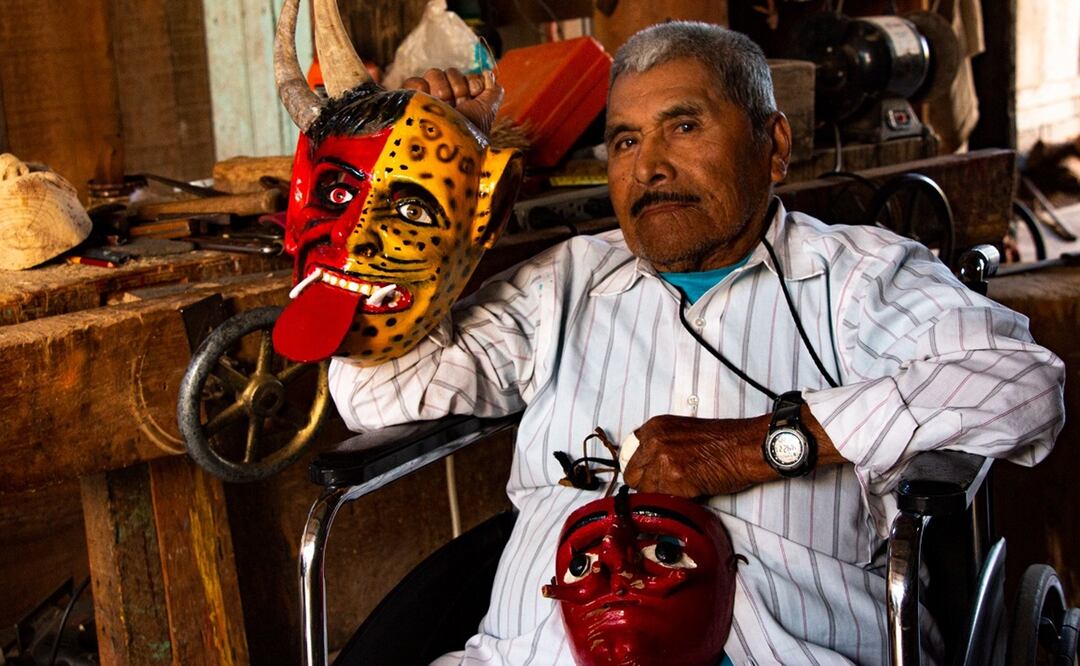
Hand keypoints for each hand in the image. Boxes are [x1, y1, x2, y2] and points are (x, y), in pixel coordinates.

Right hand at [402, 68, 502, 134]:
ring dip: (442, 89)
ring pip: (434, 73)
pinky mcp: (411, 101)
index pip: (466, 76)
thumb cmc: (470, 132)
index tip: (473, 97)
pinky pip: (414, 81)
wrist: (451, 147)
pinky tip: (428, 101)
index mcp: (463, 100)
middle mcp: (445, 99)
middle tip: (458, 107)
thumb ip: (494, 91)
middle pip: (450, 72)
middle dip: (458, 88)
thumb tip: (489, 74)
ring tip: (443, 109)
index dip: (472, 84)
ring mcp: (427, 99)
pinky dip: (421, 87)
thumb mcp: (488, 110)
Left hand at [621, 414, 774, 496]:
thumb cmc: (723, 440)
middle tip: (666, 486)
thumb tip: (647, 465)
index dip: (640, 468)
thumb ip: (660, 443)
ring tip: (681, 489)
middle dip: (646, 484)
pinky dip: (672, 501)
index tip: (648, 475)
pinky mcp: (674, 479)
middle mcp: (654, 441)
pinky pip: (660, 499)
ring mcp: (662, 460)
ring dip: (660, 494)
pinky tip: (689, 492)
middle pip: (632, 474)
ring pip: (644, 491)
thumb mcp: (682, 431)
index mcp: (655, 427)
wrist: (746, 447)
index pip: (629, 454)